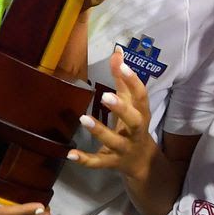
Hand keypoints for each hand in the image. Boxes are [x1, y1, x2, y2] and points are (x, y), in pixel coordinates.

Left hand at [69, 49, 157, 176]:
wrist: (143, 162)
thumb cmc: (134, 126)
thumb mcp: (131, 104)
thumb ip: (123, 79)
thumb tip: (117, 52)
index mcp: (141, 114)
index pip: (141, 96)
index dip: (133, 80)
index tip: (122, 65)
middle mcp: (136, 132)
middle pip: (134, 120)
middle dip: (121, 108)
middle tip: (105, 96)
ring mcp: (124, 148)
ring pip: (114, 141)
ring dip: (100, 131)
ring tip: (83, 118)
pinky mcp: (112, 162)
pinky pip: (98, 162)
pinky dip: (85, 159)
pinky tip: (70, 154)